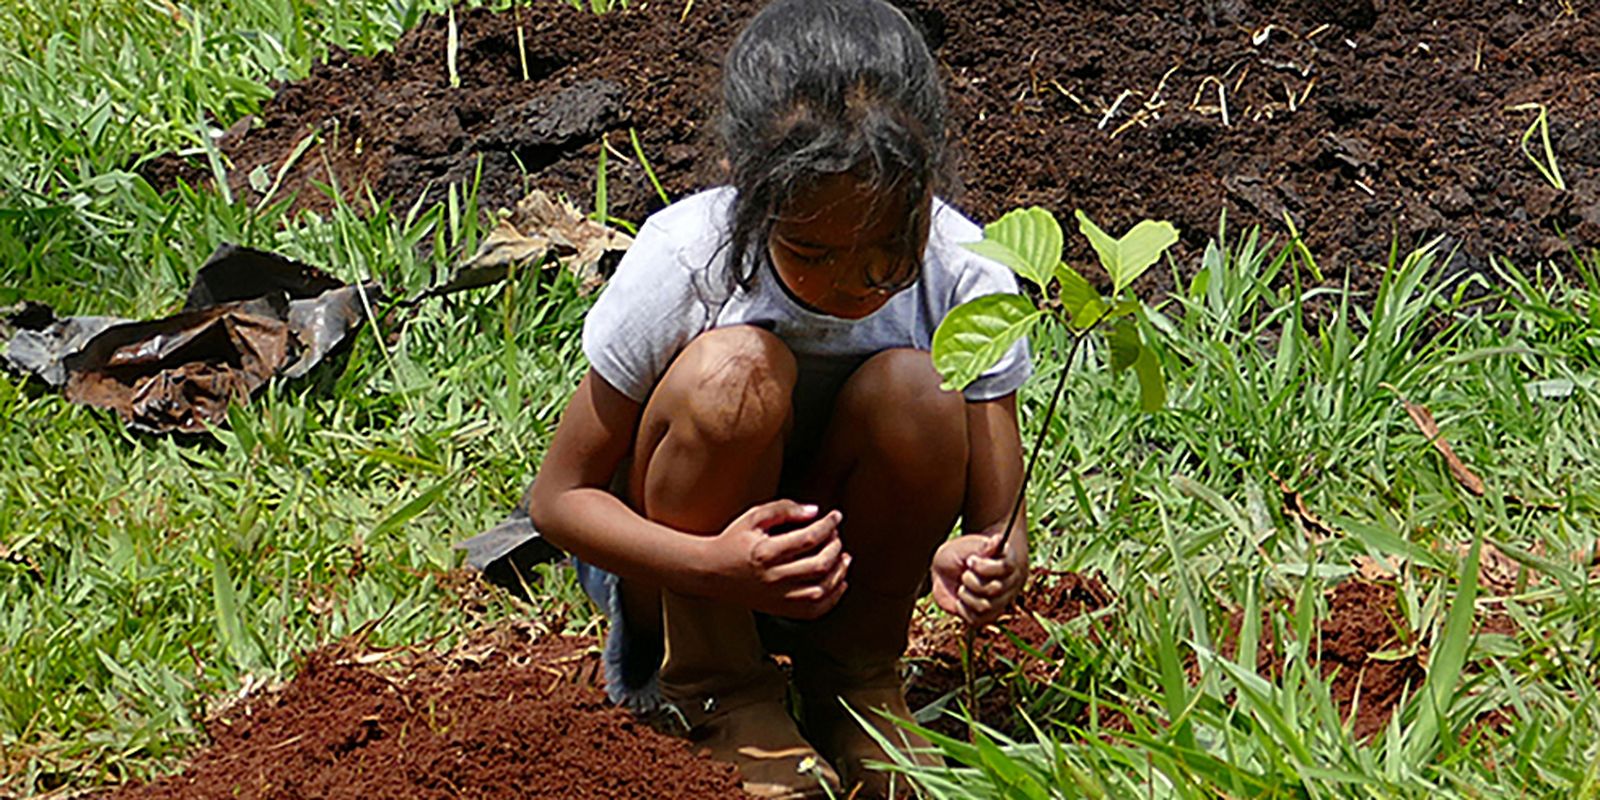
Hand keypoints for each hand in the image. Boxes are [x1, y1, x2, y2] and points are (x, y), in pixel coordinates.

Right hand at [704, 500, 850, 619]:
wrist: (710, 572)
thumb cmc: (732, 541)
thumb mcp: (753, 517)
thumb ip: (783, 509)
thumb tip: (814, 511)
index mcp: (765, 553)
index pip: (808, 538)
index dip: (828, 526)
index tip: (835, 517)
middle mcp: (772, 578)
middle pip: (818, 565)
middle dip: (835, 547)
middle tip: (837, 536)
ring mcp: (777, 597)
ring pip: (820, 590)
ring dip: (839, 573)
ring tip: (843, 558)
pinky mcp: (779, 609)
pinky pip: (814, 611)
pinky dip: (832, 599)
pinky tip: (838, 583)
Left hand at [930, 531, 1026, 626]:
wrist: (947, 569)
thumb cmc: (960, 554)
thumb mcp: (968, 545)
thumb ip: (983, 546)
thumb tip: (998, 539)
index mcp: (1007, 563)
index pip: (1005, 567)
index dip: (985, 567)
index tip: (970, 560)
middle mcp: (1007, 584)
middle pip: (995, 588)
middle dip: (973, 580)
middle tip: (964, 573)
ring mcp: (998, 602)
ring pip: (986, 606)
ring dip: (967, 596)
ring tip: (962, 587)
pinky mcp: (986, 616)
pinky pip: (976, 619)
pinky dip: (963, 609)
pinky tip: (960, 599)